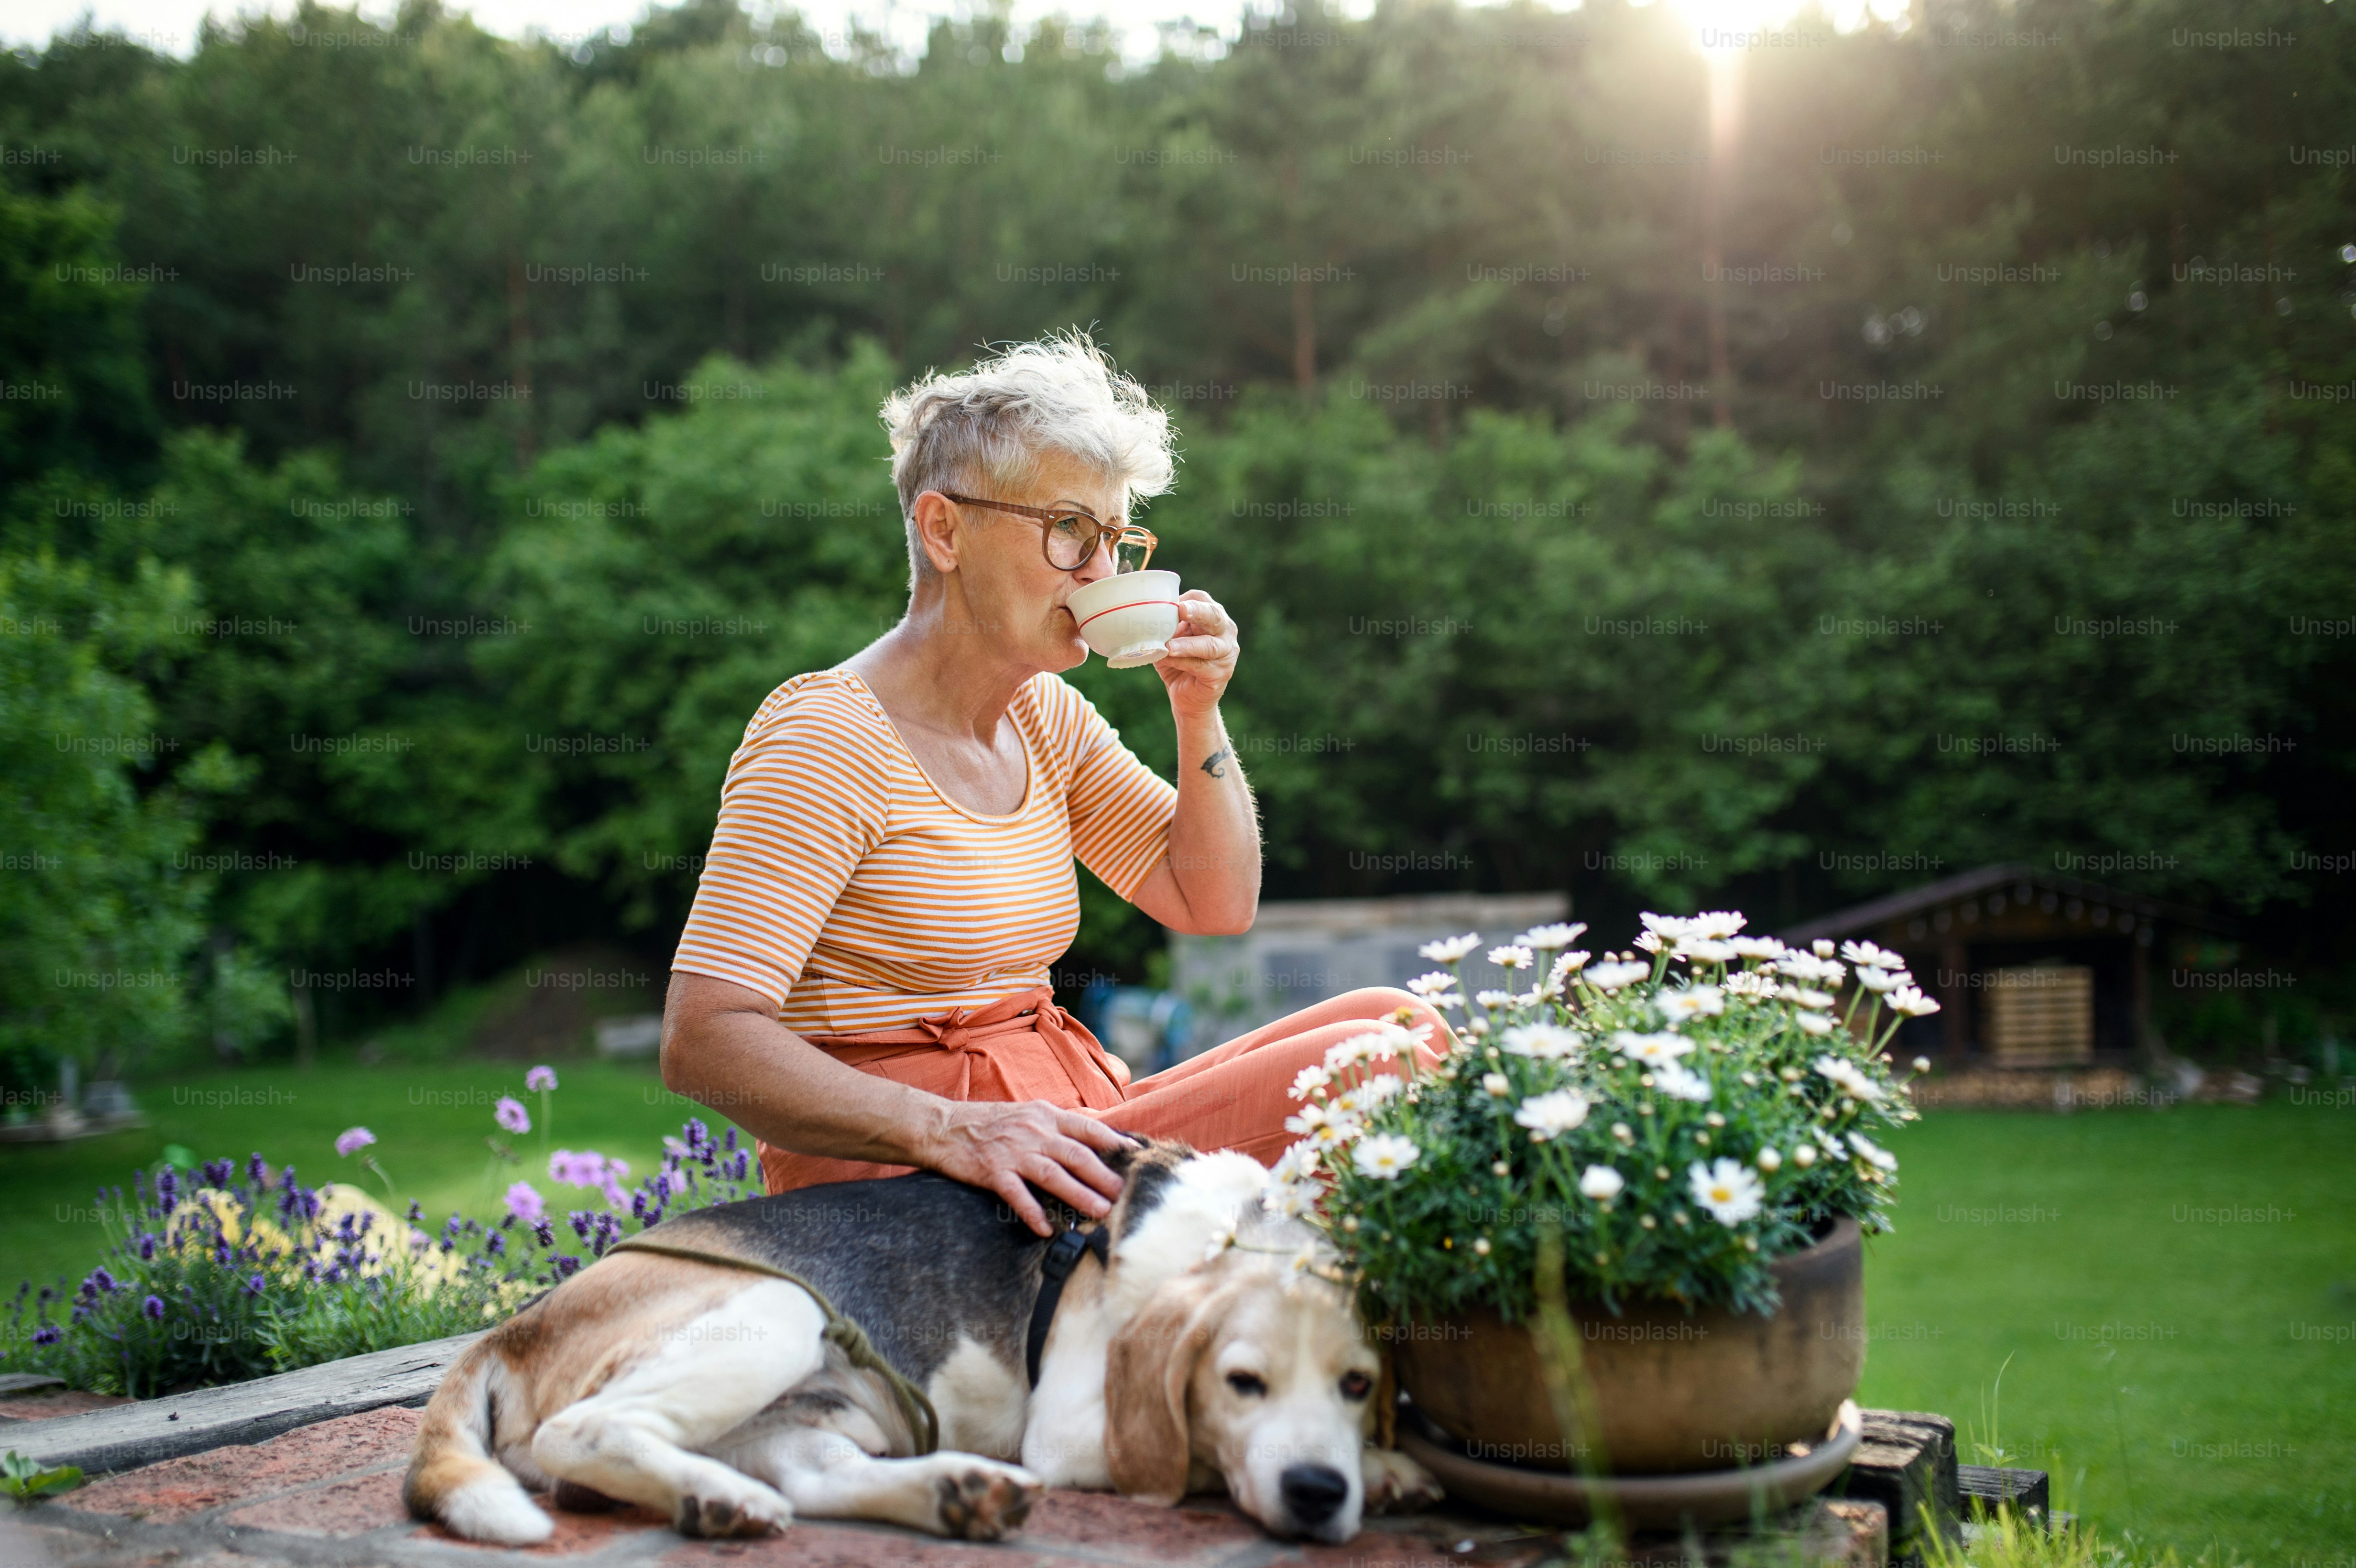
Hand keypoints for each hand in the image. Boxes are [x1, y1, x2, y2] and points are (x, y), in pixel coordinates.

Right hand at [923, 1100, 1134, 1235]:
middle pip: (1077, 1155)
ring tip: (1101, 1212)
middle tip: (1125, 1193)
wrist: (944, 1126)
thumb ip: (1059, 1123)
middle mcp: (1034, 1132)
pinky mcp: (993, 1171)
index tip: (1136, 1154)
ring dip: (1079, 1195)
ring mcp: (1014, 1152)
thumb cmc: (990, 1122)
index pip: (1087, 1128)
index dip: (1113, 1141)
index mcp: (1045, 1115)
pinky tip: (1044, 1229)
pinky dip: (1032, 1212)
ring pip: (1054, 1175)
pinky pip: (1017, 1194)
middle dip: (1104, 1176)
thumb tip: (1095, 1127)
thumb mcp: (1029, 1113)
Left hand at [1155, 592, 1237, 716]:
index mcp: (1213, 618)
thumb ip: (1166, 628)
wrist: (1188, 699)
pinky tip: (1168, 659)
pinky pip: (1200, 666)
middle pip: (1214, 616)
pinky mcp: (1220, 675)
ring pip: (1209, 645)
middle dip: (1198, 611)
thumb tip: (1146, 616)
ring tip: (1169, 645)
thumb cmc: (1179, 664)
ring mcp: (1226, 654)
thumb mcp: (1171, 640)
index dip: (1186, 600)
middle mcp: (1225, 633)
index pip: (1202, 600)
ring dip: (1187, 644)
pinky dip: (1182, 662)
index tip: (1170, 603)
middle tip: (1182, 609)